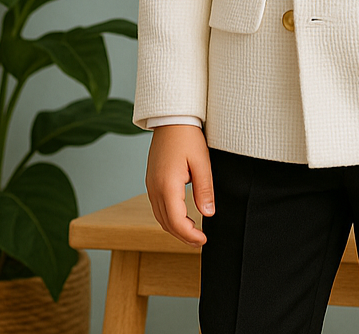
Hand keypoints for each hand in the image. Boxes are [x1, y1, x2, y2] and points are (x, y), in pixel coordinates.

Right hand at [145, 123, 213, 245]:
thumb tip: (208, 214)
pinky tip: (182, 217)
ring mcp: (150, 185)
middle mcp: (154, 188)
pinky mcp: (151, 181)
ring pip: (160, 217)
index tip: (204, 240)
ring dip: (175, 228)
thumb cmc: (188, 136)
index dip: (190, 235)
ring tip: (193, 232)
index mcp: (167, 185)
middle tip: (200, 240)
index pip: (177, 222)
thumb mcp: (202, 162)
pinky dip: (169, 217)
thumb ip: (204, 189)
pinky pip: (157, 207)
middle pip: (166, 223)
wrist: (171, 118)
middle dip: (183, 236)